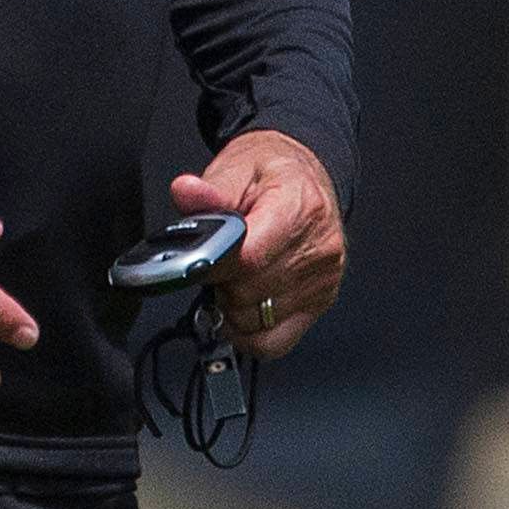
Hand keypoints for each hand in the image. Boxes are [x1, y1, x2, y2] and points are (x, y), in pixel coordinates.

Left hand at [167, 130, 344, 361]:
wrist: (307, 176)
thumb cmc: (273, 173)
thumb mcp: (237, 166)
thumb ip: (210, 188)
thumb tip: (185, 192)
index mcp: (299, 207)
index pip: (249, 258)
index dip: (212, 266)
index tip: (193, 263)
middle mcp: (318, 248)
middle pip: (249, 293)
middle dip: (219, 283)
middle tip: (214, 263)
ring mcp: (322, 281)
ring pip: (256, 322)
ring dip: (231, 307)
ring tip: (230, 278)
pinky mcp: (320, 303)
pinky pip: (275, 342)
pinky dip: (249, 332)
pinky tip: (241, 307)